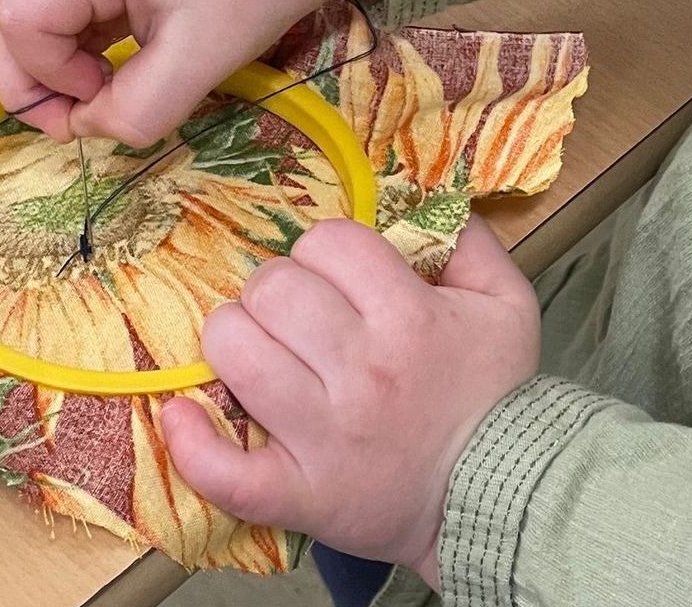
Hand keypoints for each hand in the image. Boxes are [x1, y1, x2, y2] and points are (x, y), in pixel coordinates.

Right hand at [0, 0, 381, 142]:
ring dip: (63, 58)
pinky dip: (81, 36)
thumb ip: (133, 111)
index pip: (21, 19)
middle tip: (90, 110)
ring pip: (40, 6)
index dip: (46, 78)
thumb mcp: (199, 64)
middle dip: (42, 75)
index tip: (100, 98)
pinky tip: (120, 53)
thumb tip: (86, 127)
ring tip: (111, 81)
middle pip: (18, 10)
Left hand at [161, 214, 540, 585]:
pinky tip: (183, 413)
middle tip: (297, 308)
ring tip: (259, 346)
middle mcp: (361, 372)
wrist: (498, 495)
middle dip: (278, 285)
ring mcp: (322, 436)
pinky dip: (192, 442)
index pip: (329, 242)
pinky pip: (221, 469)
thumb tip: (428, 196)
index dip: (326, 247)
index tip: (337, 271)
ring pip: (236, 354)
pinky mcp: (296, 494)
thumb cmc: (497, 393)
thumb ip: (470, 240)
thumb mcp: (508, 303)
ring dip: (236, 339)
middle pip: (273, 289)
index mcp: (409, 319)